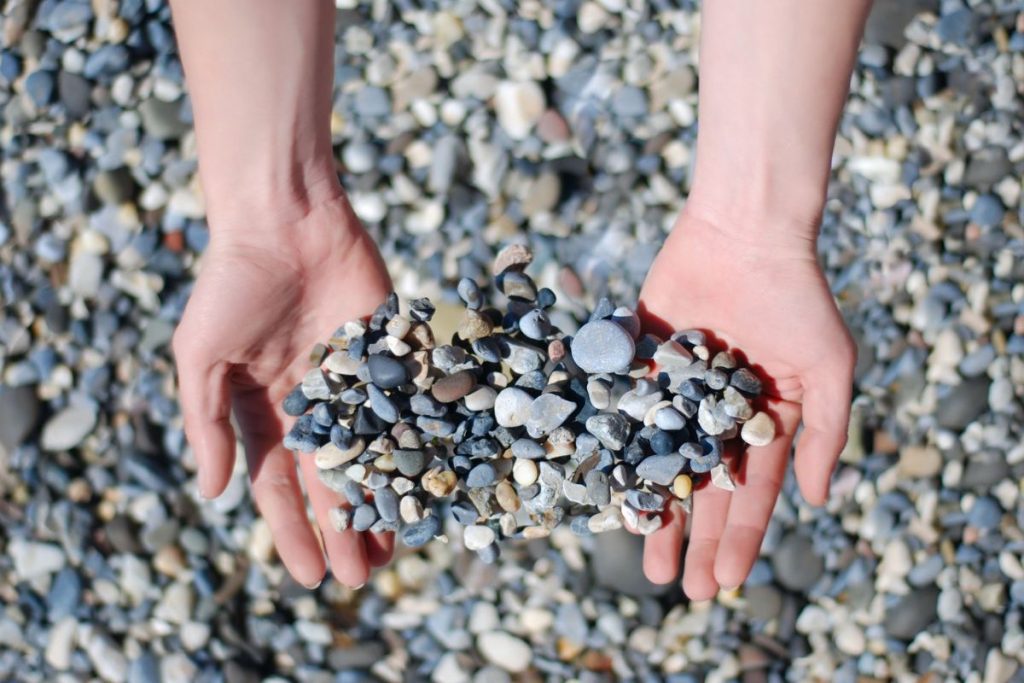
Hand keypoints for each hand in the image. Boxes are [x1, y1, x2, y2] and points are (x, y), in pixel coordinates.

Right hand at [173, 192, 392, 587]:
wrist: (286, 218)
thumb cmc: (233, 283)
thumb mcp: (202, 356)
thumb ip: (207, 422)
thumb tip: (212, 493)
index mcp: (266, 409)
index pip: (278, 485)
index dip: (291, 530)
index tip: (307, 576)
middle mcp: (315, 404)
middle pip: (331, 479)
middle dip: (342, 529)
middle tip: (360, 579)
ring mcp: (357, 380)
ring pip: (374, 453)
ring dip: (382, 501)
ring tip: (394, 550)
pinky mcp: (393, 353)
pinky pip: (407, 408)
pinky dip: (416, 445)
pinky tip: (428, 483)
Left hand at [636, 208, 854, 597]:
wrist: (742, 234)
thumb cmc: (796, 299)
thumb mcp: (830, 368)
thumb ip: (827, 434)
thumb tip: (818, 501)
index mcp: (765, 421)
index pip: (752, 493)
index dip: (739, 538)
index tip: (724, 582)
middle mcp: (717, 414)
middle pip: (703, 489)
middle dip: (693, 539)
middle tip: (680, 588)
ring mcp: (676, 392)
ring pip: (661, 462)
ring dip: (653, 509)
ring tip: (644, 559)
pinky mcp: (639, 363)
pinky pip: (625, 415)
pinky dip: (617, 452)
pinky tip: (608, 491)